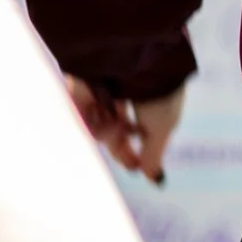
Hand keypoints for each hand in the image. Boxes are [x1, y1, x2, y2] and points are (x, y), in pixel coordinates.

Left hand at [65, 77, 184, 184]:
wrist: (139, 61)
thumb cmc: (157, 93)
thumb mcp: (162, 129)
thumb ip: (153, 156)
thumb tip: (156, 180)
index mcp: (147, 94)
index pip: (136, 127)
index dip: (136, 149)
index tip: (138, 167)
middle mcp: (122, 91)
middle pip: (114, 130)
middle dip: (122, 148)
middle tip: (131, 164)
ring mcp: (99, 89)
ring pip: (98, 126)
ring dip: (110, 134)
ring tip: (119, 123)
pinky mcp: (79, 87)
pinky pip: (82, 118)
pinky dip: (94, 125)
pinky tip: (108, 116)